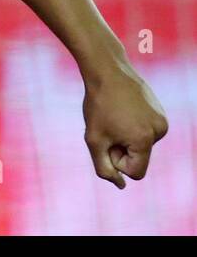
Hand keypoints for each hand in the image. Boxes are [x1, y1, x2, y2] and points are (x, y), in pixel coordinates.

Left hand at [81, 61, 167, 188]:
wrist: (107, 71)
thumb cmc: (98, 105)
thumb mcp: (94, 140)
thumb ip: (104, 167)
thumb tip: (120, 185)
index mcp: (145, 140)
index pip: (135, 173)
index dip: (117, 162)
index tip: (107, 142)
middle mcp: (159, 131)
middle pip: (139, 157)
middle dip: (121, 148)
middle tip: (107, 125)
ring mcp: (162, 120)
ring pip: (141, 144)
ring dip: (125, 136)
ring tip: (115, 115)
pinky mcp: (160, 111)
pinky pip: (144, 130)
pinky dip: (132, 125)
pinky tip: (122, 109)